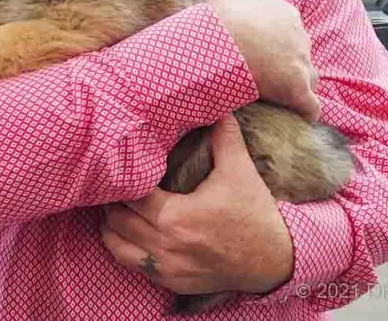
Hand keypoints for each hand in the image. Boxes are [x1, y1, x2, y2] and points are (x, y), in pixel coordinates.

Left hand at [100, 114, 293, 295]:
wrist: (275, 260)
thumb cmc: (254, 214)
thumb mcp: (240, 171)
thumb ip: (225, 137)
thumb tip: (219, 106)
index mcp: (176, 216)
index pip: (131, 195)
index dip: (123, 179)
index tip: (123, 166)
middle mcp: (165, 245)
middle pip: (117, 219)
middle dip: (113, 200)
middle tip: (115, 184)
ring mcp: (166, 267)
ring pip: (116, 245)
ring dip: (112, 226)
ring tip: (116, 207)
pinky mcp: (170, 282)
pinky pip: (132, 264)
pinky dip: (123, 248)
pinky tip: (127, 233)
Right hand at [205, 0, 319, 120]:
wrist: (219, 40)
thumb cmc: (217, 17)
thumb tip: (223, 3)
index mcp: (286, 14)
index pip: (287, 33)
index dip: (273, 46)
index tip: (256, 55)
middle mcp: (299, 37)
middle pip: (299, 55)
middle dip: (284, 65)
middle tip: (261, 76)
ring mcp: (301, 63)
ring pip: (309, 78)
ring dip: (296, 88)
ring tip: (276, 99)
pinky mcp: (297, 89)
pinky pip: (310, 107)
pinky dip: (303, 112)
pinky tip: (293, 118)